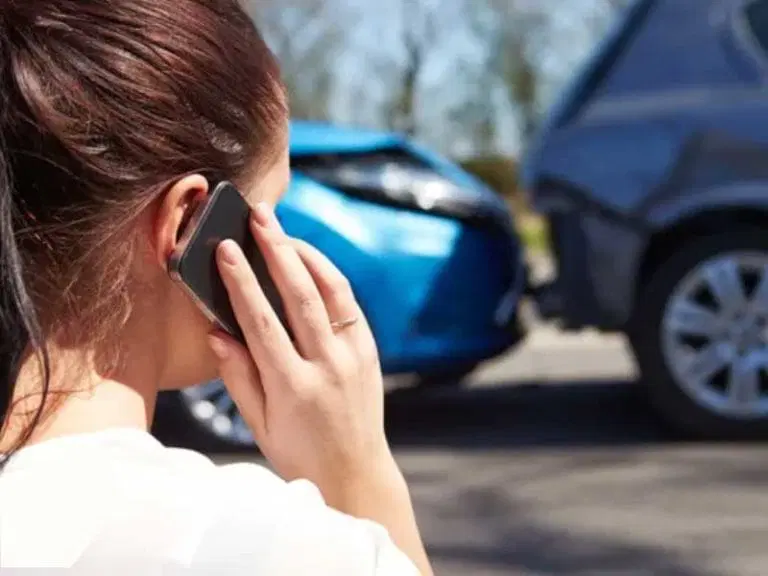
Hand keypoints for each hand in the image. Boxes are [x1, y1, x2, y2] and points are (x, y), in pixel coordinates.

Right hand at [207, 202, 395, 500]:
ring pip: (331, 291)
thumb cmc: (299, 452)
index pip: (262, 322)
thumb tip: (216, 331)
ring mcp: (354, 356)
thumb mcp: (259, 425)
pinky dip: (328, 276)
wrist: (355, 472)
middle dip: (276, 249)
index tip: (225, 249)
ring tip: (282, 229)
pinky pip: (349, 303)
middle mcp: (328, 365)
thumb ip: (237, 377)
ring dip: (305, 253)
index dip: (241, 282)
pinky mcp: (369, 351)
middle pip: (300, 294)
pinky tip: (308, 259)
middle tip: (259, 216)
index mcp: (293, 387)